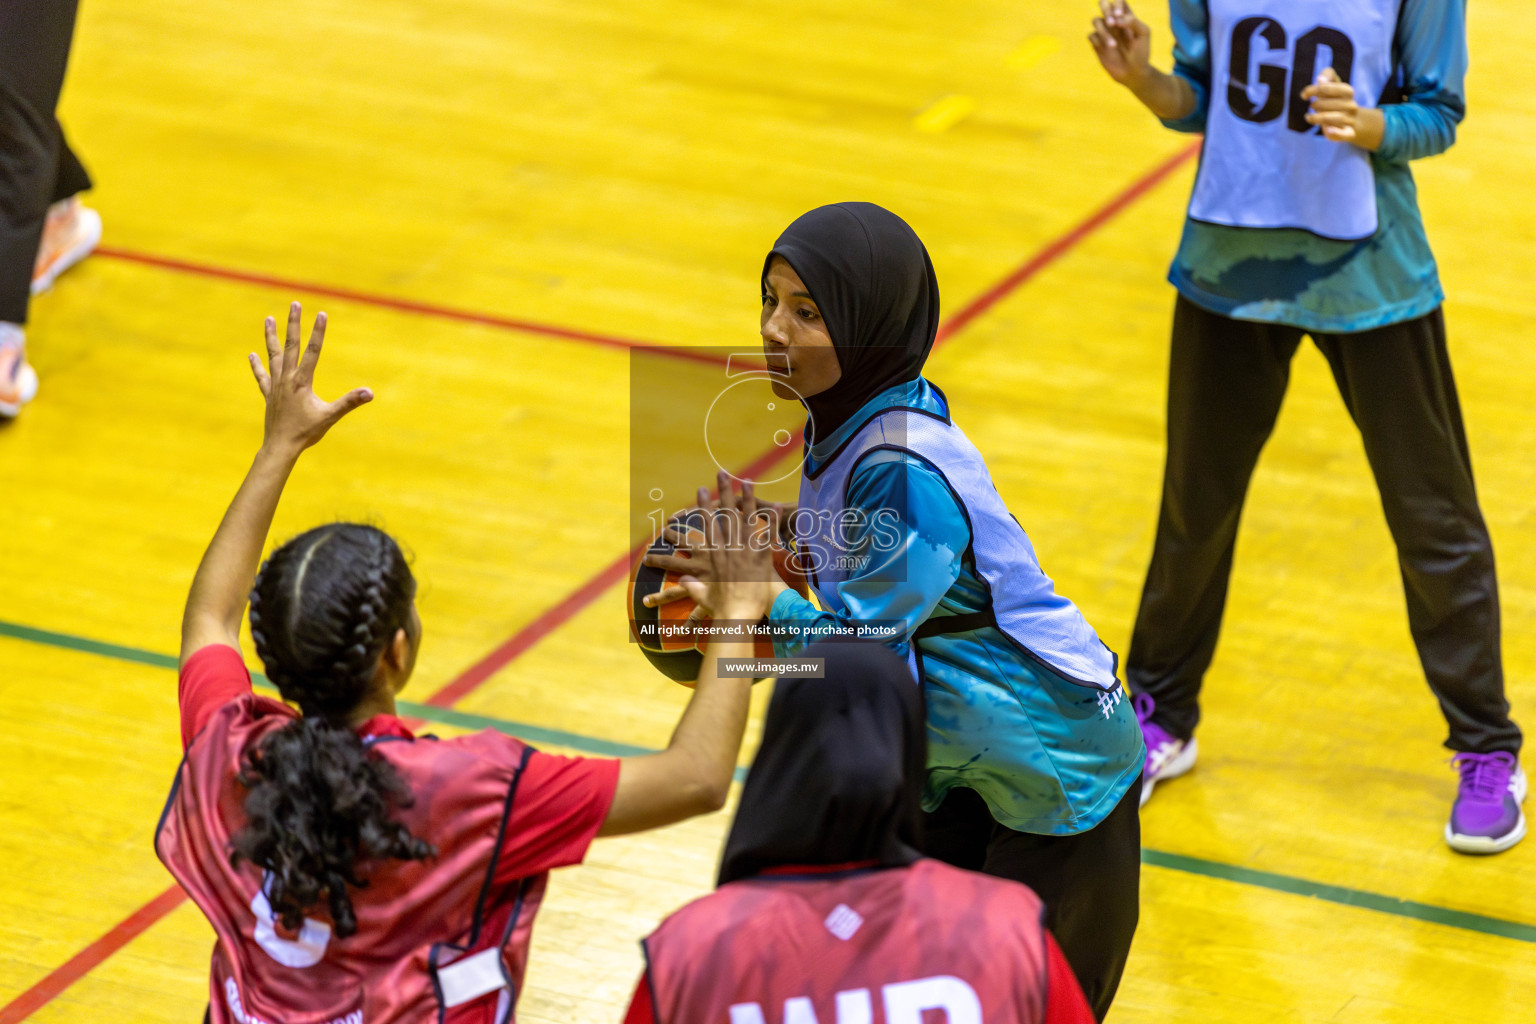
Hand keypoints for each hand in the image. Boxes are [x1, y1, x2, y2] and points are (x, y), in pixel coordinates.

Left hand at [250, 302, 372, 454]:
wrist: (280, 446)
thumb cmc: (306, 432)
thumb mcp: (330, 416)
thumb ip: (349, 402)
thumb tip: (369, 393)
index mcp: (302, 382)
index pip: (313, 351)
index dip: (318, 332)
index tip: (321, 314)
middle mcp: (286, 379)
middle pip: (290, 345)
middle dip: (293, 324)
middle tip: (294, 304)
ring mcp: (275, 385)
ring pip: (273, 355)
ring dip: (271, 337)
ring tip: (269, 319)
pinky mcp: (269, 394)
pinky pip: (262, 376)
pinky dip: (257, 365)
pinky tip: (252, 355)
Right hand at [642, 472, 776, 621]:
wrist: (736, 617)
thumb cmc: (720, 609)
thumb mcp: (703, 596)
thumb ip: (694, 587)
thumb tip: (683, 583)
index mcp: (714, 555)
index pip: (708, 525)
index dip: (704, 505)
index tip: (701, 490)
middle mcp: (728, 549)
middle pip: (726, 515)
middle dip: (723, 492)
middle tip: (722, 474)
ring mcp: (745, 553)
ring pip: (746, 520)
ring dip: (748, 499)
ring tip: (748, 481)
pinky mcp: (761, 560)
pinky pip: (767, 537)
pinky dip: (771, 521)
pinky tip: (774, 506)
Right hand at [1089, 0, 1152, 87]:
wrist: (1133, 72)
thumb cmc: (1141, 52)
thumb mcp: (1143, 34)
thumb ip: (1133, 22)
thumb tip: (1117, 19)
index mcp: (1126, 16)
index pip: (1119, 1)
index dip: (1116, 4)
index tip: (1119, 16)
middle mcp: (1114, 22)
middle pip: (1103, 4)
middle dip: (1105, 10)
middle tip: (1112, 23)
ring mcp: (1104, 32)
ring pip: (1096, 20)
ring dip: (1104, 31)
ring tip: (1113, 45)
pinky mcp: (1097, 44)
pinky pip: (1091, 35)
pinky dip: (1099, 41)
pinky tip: (1108, 49)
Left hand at [1300, 68, 1384, 149]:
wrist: (1351, 119)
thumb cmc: (1336, 99)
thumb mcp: (1334, 83)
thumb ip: (1328, 75)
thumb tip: (1320, 78)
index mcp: (1348, 91)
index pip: (1330, 88)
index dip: (1315, 90)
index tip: (1304, 95)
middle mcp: (1351, 105)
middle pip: (1329, 104)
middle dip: (1316, 105)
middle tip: (1311, 106)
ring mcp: (1350, 120)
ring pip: (1334, 118)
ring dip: (1317, 118)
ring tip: (1309, 116)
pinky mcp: (1348, 133)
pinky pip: (1344, 134)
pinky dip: (1336, 133)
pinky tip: (1327, 130)